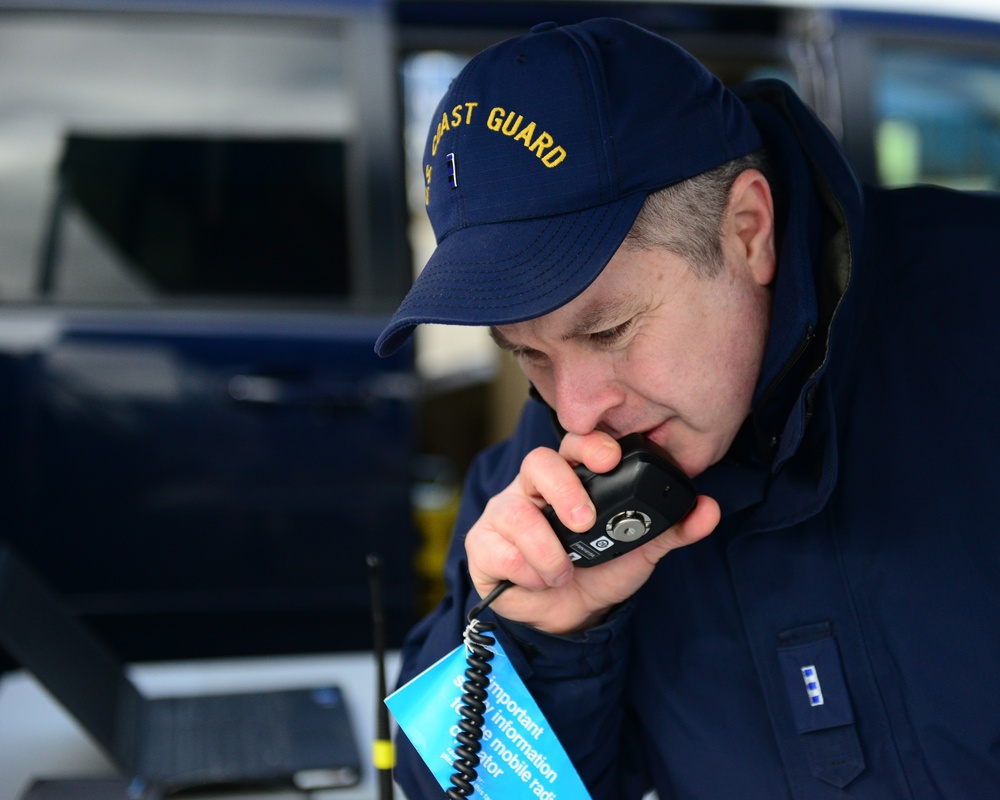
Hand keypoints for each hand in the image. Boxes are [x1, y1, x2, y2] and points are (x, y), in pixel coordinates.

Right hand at [464, 431, 720, 634]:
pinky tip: (540, 581)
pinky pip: (494, 547)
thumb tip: (708, 509)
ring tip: (563, 572)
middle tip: (584, 524)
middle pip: (538, 462)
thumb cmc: (598, 571)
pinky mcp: (484, 546)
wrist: (569, 618)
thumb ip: (672, 528)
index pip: (574, 444)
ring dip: (543, 547)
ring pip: (513, 510)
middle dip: (563, 491)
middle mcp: (535, 489)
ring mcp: (505, 515)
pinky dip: (523, 568)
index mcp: (572, 479)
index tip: (611, 459)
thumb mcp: (640, 550)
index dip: (589, 445)